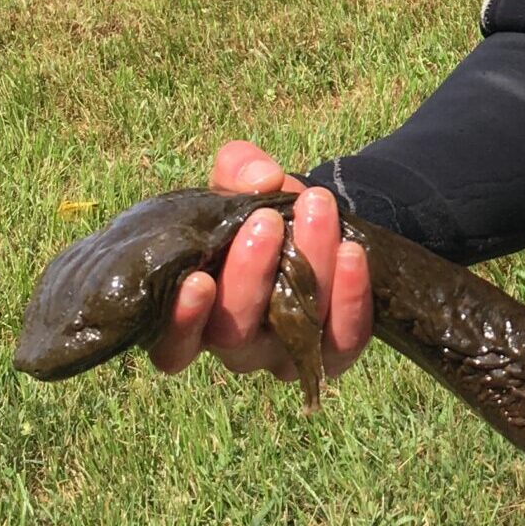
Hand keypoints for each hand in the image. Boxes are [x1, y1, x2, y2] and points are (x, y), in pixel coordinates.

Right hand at [147, 139, 374, 386]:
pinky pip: (343, 339)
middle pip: (233, 332)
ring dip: (308, 268)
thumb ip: (238, 170)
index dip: (181, 322)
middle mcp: (235, 345)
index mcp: (195, 315)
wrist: (315, 223)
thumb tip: (262, 179)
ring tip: (316, 209)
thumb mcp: (238, 185)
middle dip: (250, 273)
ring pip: (293, 332)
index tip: (197, 279)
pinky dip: (350, 298)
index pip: (172, 346)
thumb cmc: (256, 213)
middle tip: (267, 219)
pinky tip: (352, 252)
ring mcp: (284, 355)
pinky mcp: (333, 353)